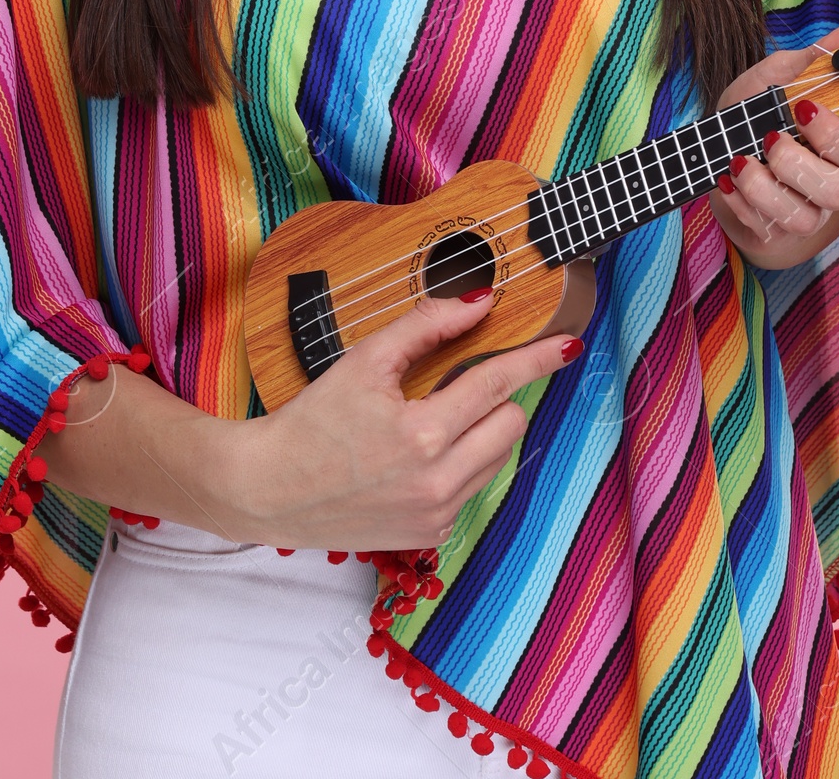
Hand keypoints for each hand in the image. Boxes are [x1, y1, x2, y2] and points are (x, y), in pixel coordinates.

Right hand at [208, 291, 578, 550]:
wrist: (271, 489)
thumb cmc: (312, 421)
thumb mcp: (365, 361)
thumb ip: (426, 326)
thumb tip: (479, 303)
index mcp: (421, 434)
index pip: (497, 385)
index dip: (535, 359)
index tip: (567, 344)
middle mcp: (437, 482)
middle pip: (509, 425)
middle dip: (497, 396)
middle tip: (460, 381)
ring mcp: (437, 514)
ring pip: (496, 457)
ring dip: (482, 429)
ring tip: (433, 417)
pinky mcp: (431, 534)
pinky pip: (473, 486)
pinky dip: (461, 462)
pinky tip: (419, 454)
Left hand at [711, 14, 838, 269]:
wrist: (717, 155)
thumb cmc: (759, 113)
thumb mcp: (785, 75)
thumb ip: (826, 54)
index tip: (806, 108)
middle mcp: (836, 184)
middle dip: (804, 163)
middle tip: (772, 136)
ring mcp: (807, 214)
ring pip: (805, 216)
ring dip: (767, 186)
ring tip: (741, 158)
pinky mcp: (775, 234)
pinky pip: (766, 228)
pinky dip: (742, 200)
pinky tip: (727, 176)